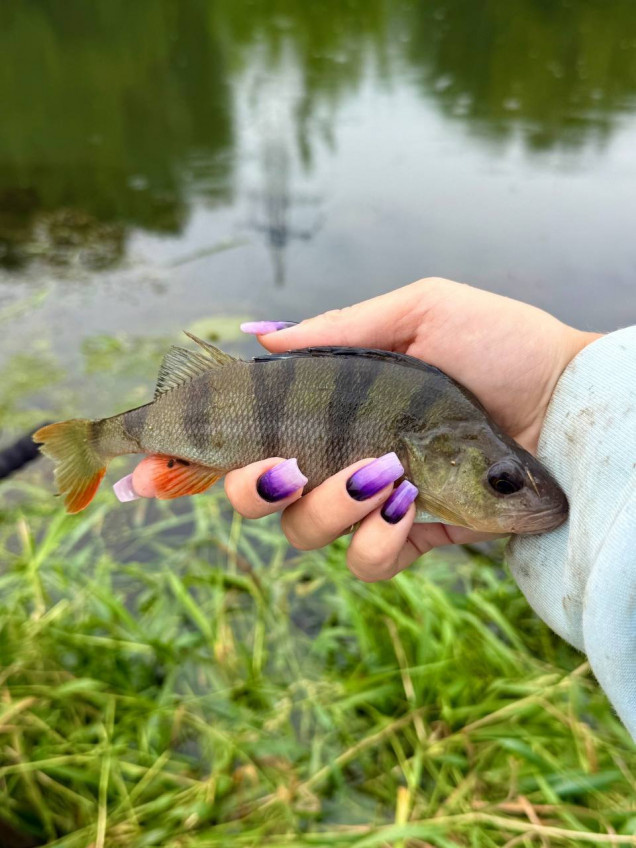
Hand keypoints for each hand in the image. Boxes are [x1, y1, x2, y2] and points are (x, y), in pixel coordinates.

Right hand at [131, 279, 599, 579]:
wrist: (570, 407)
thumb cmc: (500, 348)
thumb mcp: (419, 311)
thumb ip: (338, 329)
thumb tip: (260, 336)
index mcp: (331, 407)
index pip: (244, 437)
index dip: (189, 458)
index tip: (144, 473)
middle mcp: (340, 460)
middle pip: (253, 497)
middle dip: (249, 488)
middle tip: (282, 467)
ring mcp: (372, 506)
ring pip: (303, 532)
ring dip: (331, 504)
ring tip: (382, 472)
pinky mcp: (410, 540)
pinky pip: (364, 563)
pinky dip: (379, 536)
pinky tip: (412, 504)